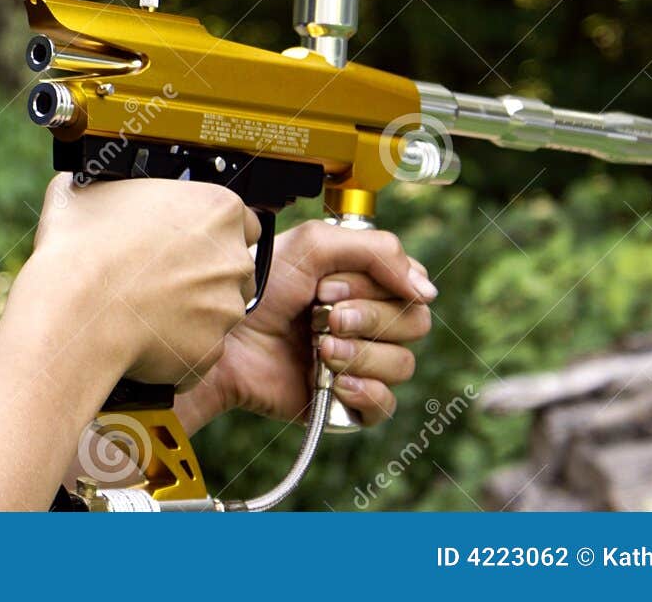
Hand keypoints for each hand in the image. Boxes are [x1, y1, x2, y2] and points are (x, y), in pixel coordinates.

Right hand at [21, 174, 257, 386]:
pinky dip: (177, 342)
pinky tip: (142, 332)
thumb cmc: (82, 247)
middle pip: (233, 265)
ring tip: (146, 304)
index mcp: (217, 209)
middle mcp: (233, 257)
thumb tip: (101, 185)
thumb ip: (116, 185)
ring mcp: (226, 307)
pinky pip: (199, 345)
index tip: (184, 237)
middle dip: (204, 270)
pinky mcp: (211, 349)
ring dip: (193, 307)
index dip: (211, 229)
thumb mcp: (88, 189)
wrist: (75, 311)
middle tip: (161, 272)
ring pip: (218, 308)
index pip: (241, 218)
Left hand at [174, 220, 436, 429]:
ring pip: (402, 364)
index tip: (330, 285)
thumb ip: (378, 250)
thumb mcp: (313, 245)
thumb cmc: (258, 290)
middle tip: (323, 315)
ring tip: (319, 349)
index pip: (412, 287)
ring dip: (361, 354)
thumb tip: (427, 290)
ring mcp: (357, 362)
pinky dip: (365, 392)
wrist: (223, 339)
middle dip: (369, 318)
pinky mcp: (344, 401)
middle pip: (414, 325)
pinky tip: (335, 380)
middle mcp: (365, 322)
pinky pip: (384, 405)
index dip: (380, 287)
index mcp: (363, 284)